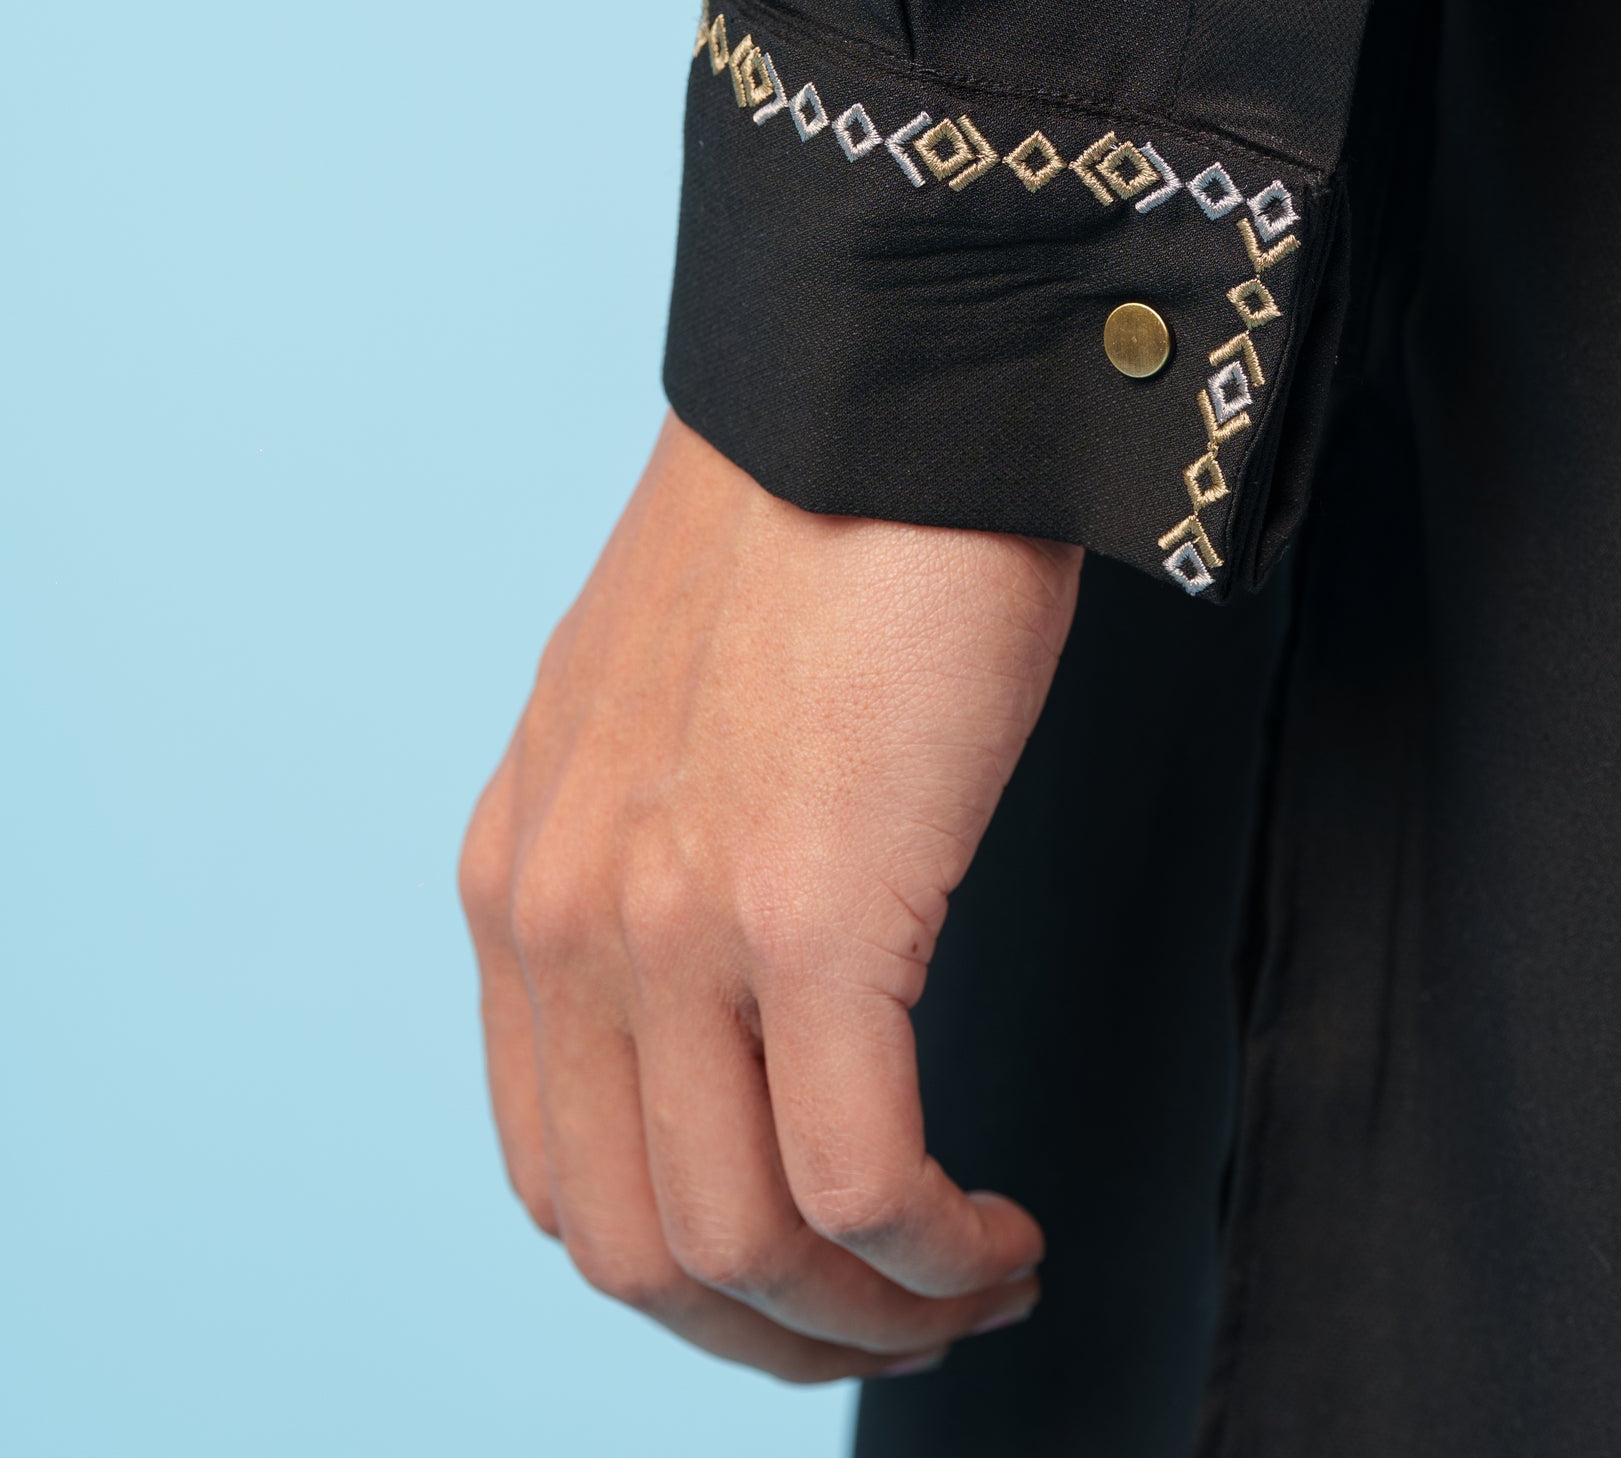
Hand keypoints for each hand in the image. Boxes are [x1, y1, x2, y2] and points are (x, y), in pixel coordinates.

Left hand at [459, 413, 1080, 1379]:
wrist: (882, 390)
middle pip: (637, 1248)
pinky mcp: (810, 909)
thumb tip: (731, 1001)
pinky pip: (861, 1181)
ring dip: (869, 1314)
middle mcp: (562, 918)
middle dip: (778, 1333)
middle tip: (900, 1319)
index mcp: (520, 877)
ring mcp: (672, 922)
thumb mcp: (668, 718)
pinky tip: (997, 1230)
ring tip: (969, 1283)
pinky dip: (934, 1253)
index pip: (554, 1174)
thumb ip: (652, 865)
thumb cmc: (814, 533)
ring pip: (743, 1247)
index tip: (805, 1275)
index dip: (689, 1275)